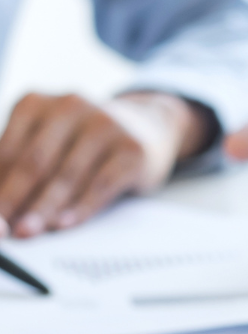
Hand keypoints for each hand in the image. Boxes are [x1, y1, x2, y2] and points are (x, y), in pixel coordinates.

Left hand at [0, 91, 212, 237]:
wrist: (146, 127)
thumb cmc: (84, 143)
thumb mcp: (48, 141)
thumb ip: (20, 164)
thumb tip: (1, 206)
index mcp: (35, 102)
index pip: (7, 151)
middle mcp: (69, 106)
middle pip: (34, 162)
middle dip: (14, 200)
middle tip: (2, 229)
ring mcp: (104, 124)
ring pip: (67, 175)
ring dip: (44, 209)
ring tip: (29, 231)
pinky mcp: (132, 148)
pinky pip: (102, 184)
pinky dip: (81, 207)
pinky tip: (65, 224)